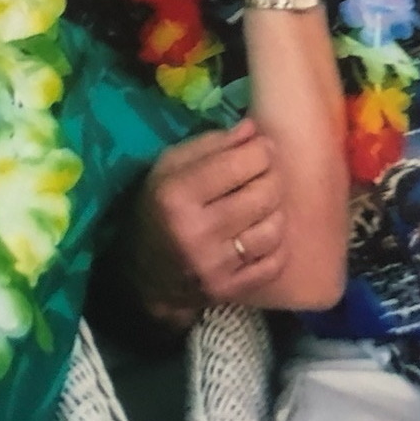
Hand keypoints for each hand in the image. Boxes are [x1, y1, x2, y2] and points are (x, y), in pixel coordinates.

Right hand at [130, 120, 284, 324]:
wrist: (143, 276)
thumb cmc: (157, 210)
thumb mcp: (168, 167)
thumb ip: (211, 144)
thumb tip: (254, 130)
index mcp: (176, 195)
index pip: (244, 161)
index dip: (261, 149)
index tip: (260, 148)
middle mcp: (197, 231)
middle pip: (266, 192)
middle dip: (271, 176)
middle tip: (263, 174)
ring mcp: (215, 266)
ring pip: (275, 227)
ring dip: (274, 210)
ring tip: (260, 204)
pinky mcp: (230, 290)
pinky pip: (276, 261)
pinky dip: (275, 243)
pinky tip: (259, 233)